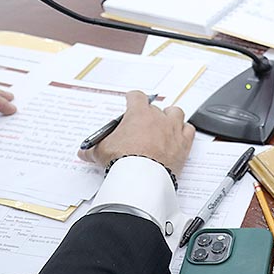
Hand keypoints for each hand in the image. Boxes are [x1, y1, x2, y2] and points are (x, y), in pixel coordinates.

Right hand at [78, 91, 193, 174]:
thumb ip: (93, 149)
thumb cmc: (123, 160)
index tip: (131, 100)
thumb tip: (84, 152)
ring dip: (170, 117)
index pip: (136, 96)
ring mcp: (173, 129)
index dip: (133, 98)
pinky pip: (189, 130)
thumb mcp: (101, 152)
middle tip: (142, 126)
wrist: (142, 177)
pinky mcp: (184, 143)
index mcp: (138, 114)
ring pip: (175, 113)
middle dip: (149, 115)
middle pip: (155, 108)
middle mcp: (158, 118)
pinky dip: (184, 131)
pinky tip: (179, 136)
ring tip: (164, 125)